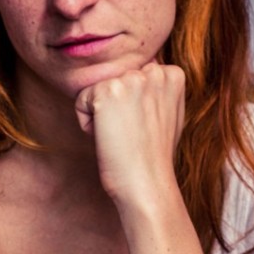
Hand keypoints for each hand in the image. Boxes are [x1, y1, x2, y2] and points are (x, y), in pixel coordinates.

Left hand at [75, 63, 185, 209]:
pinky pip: (81, 102)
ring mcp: (130, 79)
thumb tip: (143, 74)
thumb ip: (158, 90)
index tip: (144, 128)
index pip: (133, 76)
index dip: (133, 106)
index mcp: (173, 74)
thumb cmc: (155, 156)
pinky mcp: (106, 91)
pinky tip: (110, 138)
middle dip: (116, 108)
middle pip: (115, 82)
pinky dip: (87, 124)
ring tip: (122, 135)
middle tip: (132, 134)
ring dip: (102, 115)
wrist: (147, 183)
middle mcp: (154, 71)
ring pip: (98, 91)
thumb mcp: (169, 114)